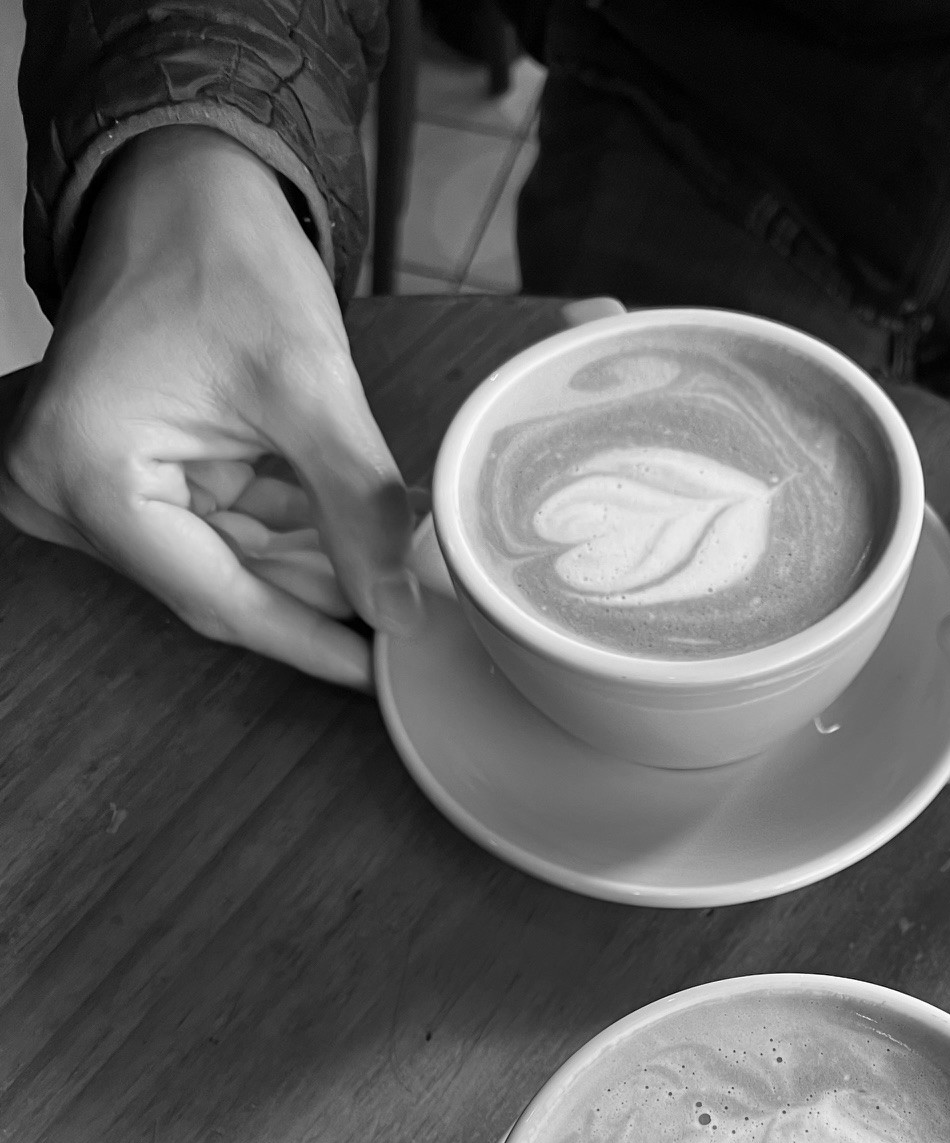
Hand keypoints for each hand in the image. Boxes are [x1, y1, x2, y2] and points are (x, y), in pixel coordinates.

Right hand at [0, 126, 420, 689]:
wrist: (180, 180)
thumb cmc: (222, 254)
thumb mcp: (308, 386)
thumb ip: (357, 508)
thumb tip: (400, 612)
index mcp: (85, 473)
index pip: (218, 597)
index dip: (310, 641)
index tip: (381, 672)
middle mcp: (59, 492)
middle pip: (216, 585)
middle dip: (317, 601)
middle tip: (406, 627)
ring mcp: (78, 484)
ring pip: (219, 563)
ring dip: (306, 567)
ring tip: (393, 575)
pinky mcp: (110, 471)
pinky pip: (209, 529)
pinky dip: (280, 534)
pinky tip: (349, 539)